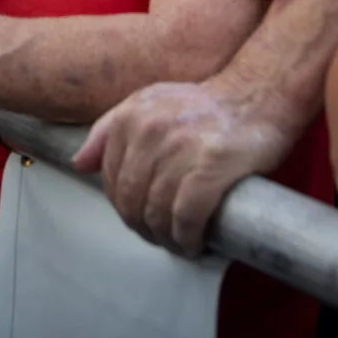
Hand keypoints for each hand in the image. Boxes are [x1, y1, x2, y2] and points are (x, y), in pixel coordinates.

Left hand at [73, 77, 294, 254]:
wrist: (258, 93)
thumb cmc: (205, 105)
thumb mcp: (150, 102)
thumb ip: (108, 130)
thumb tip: (79, 165)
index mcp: (131, 116)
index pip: (112, 180)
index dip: (124, 208)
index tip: (141, 218)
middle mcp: (150, 130)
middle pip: (131, 201)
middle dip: (143, 227)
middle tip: (160, 237)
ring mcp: (180, 148)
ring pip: (157, 213)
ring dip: (167, 239)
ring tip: (179, 244)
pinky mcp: (211, 166)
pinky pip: (186, 217)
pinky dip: (187, 238)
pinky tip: (195, 243)